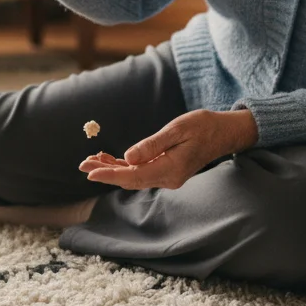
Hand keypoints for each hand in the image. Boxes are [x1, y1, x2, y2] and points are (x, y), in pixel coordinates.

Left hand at [78, 109, 258, 190]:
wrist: (223, 132)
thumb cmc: (202, 126)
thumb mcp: (177, 130)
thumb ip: (152, 145)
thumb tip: (127, 158)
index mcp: (170, 169)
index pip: (132, 175)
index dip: (109, 174)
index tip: (90, 172)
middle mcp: (168, 178)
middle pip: (130, 179)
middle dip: (106, 173)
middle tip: (82, 165)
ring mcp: (168, 176)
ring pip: (134, 177)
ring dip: (113, 169)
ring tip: (91, 161)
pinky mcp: (167, 170)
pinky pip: (142, 172)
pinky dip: (125, 167)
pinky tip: (111, 160)